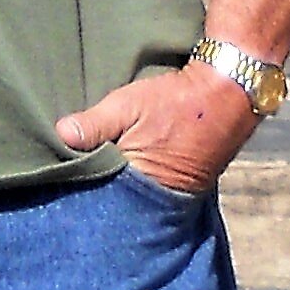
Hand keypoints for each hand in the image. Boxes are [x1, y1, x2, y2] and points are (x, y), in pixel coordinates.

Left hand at [56, 64, 256, 197]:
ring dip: (118, 183)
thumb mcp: (129, 104)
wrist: (229, 91)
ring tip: (96, 171)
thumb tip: (61, 135)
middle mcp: (158, 197)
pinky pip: (152, 188)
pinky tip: (126, 168)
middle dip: (98, 187)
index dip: (81, 183)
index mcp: (141, 181)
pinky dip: (138, 180)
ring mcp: (174, 194)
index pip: (100, 194)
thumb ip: (95, 123)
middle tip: (72, 177)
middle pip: (117, 198)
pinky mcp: (185, 184)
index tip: (61, 175)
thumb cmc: (177, 99)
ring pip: (134, 194)